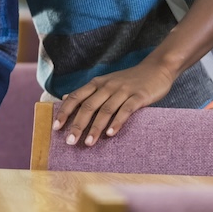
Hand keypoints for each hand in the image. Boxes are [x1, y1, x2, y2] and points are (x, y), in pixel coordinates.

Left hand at [52, 59, 175, 146]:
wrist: (156, 69)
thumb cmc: (129, 80)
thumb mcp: (105, 83)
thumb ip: (87, 92)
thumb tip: (65, 99)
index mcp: (97, 83)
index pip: (76, 97)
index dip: (65, 112)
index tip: (56, 127)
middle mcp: (107, 86)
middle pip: (88, 106)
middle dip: (77, 124)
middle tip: (70, 141)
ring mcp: (123, 90)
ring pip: (105, 110)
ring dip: (96, 127)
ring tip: (88, 143)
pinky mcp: (138, 96)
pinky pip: (126, 110)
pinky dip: (117, 122)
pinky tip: (111, 134)